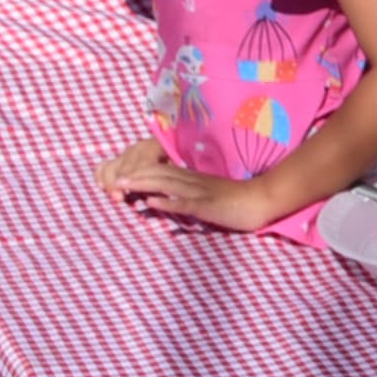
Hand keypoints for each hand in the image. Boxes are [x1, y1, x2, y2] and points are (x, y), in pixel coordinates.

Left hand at [99, 137, 289, 229]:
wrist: (264, 199)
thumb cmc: (239, 200)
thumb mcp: (211, 193)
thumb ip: (191, 193)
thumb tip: (169, 197)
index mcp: (194, 179)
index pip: (162, 170)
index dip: (141, 171)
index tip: (122, 176)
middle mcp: (194, 182)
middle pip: (159, 173)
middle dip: (135, 175)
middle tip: (112, 179)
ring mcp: (201, 192)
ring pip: (167, 184)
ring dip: (143, 184)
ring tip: (122, 186)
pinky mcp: (209, 206)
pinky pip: (185, 203)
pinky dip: (166, 202)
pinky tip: (151, 202)